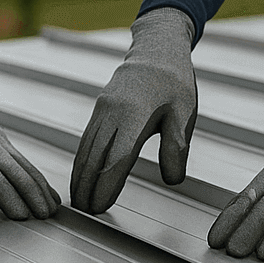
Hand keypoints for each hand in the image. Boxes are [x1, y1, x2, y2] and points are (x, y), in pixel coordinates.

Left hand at [0, 56, 59, 218]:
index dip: (10, 200)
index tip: (21, 217)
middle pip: (19, 174)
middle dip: (35, 196)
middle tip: (46, 217)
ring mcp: (1, 142)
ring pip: (27, 167)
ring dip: (41, 187)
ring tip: (52, 207)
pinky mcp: (4, 142)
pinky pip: (25, 161)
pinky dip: (37, 176)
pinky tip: (44, 188)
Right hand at [71, 7, 196, 213]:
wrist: (156, 48)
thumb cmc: (174, 81)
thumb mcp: (184, 112)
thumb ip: (176, 146)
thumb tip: (172, 178)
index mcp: (134, 115)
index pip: (117, 157)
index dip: (106, 184)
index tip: (100, 207)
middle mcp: (112, 113)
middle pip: (94, 156)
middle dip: (87, 186)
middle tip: (85, 214)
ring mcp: (102, 110)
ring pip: (85, 148)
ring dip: (79, 175)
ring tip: (78, 201)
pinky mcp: (100, 108)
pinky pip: (86, 138)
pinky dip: (81, 159)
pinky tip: (80, 174)